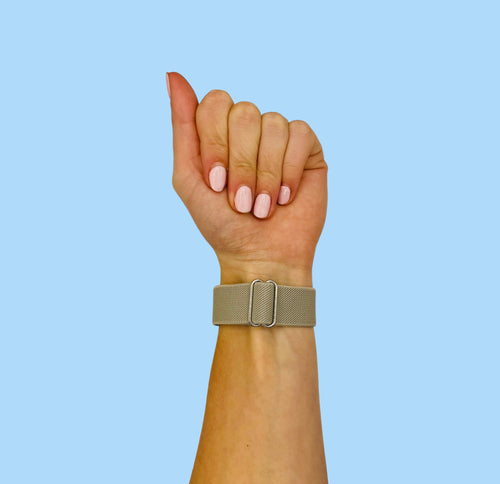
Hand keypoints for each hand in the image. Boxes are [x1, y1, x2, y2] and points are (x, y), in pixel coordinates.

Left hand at [167, 72, 327, 284]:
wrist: (260, 257)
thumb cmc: (221, 224)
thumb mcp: (189, 178)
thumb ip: (182, 128)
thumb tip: (172, 75)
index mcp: (219, 133)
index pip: (215, 104)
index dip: (216, 144)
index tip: (217, 183)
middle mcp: (249, 130)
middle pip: (245, 112)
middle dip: (241, 165)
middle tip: (241, 201)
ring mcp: (279, 138)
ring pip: (273, 125)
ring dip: (265, 174)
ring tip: (263, 206)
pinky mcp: (308, 149)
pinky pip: (300, 135)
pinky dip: (289, 171)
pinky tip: (285, 196)